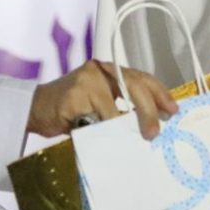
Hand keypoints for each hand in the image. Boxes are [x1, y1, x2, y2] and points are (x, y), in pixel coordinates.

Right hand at [28, 60, 177, 140]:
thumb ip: (120, 108)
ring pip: (118, 105)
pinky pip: (98, 116)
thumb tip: (151, 126)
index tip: (173, 110)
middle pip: (135, 86)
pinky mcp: (75, 94)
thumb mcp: (100, 105)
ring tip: (135, 139)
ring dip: (128, 125)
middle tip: (154, 132)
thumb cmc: (70, 110)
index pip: (142, 78)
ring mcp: (88, 80)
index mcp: (110, 71)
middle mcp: (101, 70)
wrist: (35, 109)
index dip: (160, 93)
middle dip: (150, 110)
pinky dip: (105, 129)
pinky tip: (107, 137)